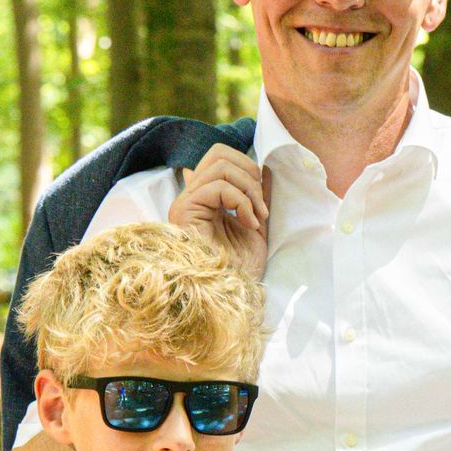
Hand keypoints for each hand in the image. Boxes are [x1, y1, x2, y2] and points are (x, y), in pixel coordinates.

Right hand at [167, 145, 272, 278]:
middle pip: (219, 153)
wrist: (233, 297)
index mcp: (205, 200)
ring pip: (221, 166)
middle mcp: (190, 198)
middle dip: (250, 173)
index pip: (220, 158)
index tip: (262, 203)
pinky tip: (248, 224)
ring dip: (249, 190)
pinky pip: (217, 186)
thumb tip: (265, 169)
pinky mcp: (184, 212)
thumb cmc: (242, 270)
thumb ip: (256, 198)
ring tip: (257, 219)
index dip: (248, 169)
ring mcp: (184, 204)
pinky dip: (241, 202)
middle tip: (261, 207)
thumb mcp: (256, 226)